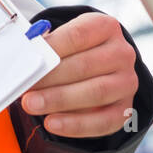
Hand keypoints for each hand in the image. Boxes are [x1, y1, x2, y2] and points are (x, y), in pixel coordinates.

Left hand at [19, 13, 137, 138]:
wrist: (102, 66)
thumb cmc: (76, 50)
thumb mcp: (65, 38)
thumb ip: (48, 46)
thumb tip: (26, 56)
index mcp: (106, 27)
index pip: (77, 36)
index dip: (51, 50)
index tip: (29, 61)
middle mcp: (122, 53)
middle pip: (84, 66)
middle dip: (50, 79)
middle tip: (25, 89)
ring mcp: (126, 82)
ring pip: (95, 93)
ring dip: (59, 100)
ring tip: (32, 105)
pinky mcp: (125, 108)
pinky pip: (103, 121)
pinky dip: (75, 125)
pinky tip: (52, 123)